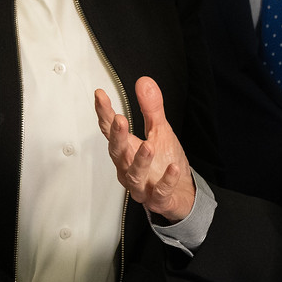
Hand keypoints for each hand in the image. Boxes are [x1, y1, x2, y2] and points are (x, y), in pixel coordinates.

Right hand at [96, 76, 195, 221]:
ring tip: (148, 146)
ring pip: (134, 175)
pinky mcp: (158, 199)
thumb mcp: (160, 131)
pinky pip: (160, 192)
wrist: (180, 194)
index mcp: (127, 149)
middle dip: (117, 137)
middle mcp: (128, 167)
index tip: (100, 96)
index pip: (111, 130)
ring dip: (140, 161)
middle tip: (119, 120)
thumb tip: (144, 82)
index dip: (104, 113)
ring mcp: (142, 185)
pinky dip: (166, 181)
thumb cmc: (165, 162)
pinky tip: (173, 168)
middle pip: (117, 152)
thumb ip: (151, 109)